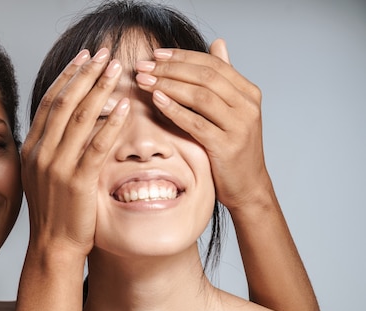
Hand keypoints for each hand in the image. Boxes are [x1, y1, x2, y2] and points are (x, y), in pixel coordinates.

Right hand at [22, 48, 128, 255]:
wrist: (53, 247)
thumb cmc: (54, 211)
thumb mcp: (43, 174)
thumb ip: (52, 147)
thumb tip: (70, 121)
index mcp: (32, 148)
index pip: (51, 102)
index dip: (69, 76)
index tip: (85, 56)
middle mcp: (41, 153)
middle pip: (65, 103)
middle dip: (86, 74)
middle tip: (105, 52)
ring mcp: (57, 168)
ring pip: (80, 119)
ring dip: (100, 90)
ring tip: (118, 69)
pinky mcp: (77, 183)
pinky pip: (96, 147)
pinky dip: (112, 125)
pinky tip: (126, 108)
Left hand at [135, 38, 270, 210]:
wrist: (247, 186)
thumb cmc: (232, 148)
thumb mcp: (231, 110)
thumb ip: (223, 79)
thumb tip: (218, 44)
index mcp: (248, 92)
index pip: (213, 64)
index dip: (182, 57)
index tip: (156, 54)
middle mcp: (247, 105)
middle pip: (205, 76)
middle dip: (170, 69)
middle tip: (143, 65)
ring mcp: (239, 126)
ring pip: (200, 96)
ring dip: (168, 85)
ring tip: (144, 80)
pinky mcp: (227, 146)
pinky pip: (196, 122)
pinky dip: (174, 109)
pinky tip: (156, 100)